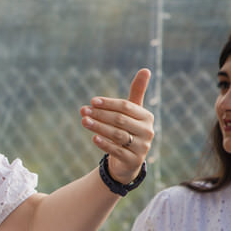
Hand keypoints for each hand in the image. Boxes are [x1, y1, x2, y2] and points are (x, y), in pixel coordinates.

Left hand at [80, 69, 153, 183]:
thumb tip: (146, 69)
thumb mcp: (133, 112)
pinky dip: (105, 144)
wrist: (128, 160)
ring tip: (84, 121)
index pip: (126, 107)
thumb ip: (137, 92)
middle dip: (100, 115)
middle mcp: (147, 131)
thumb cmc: (129, 130)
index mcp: (147, 117)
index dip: (109, 103)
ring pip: (118, 135)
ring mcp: (142, 147)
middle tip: (83, 111)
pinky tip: (93, 138)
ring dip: (99, 127)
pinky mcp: (133, 161)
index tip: (92, 101)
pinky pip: (117, 151)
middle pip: (120, 120)